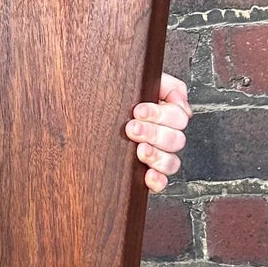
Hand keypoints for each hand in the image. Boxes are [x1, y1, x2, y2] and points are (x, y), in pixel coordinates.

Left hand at [126, 74, 189, 193]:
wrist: (87, 114)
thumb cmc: (115, 98)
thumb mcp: (138, 83)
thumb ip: (165, 84)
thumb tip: (180, 99)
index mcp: (166, 117)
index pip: (179, 117)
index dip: (161, 114)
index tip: (138, 111)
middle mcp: (164, 138)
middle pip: (176, 140)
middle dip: (154, 133)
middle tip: (132, 128)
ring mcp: (157, 157)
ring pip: (172, 162)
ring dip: (157, 156)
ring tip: (139, 149)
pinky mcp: (146, 174)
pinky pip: (161, 183)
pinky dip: (158, 181)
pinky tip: (148, 175)